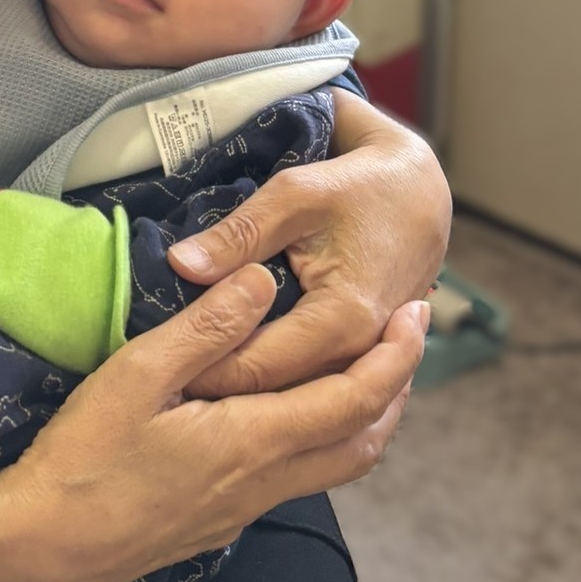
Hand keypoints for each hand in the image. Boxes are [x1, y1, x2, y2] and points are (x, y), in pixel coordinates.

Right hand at [0, 265, 428, 581]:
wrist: (44, 545)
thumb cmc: (83, 456)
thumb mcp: (137, 374)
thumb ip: (206, 328)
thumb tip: (264, 280)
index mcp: (252, 441)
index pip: (353, 399)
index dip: (393, 358)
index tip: (417, 315)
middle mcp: (263, 482)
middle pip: (361, 442)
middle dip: (395, 389)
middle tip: (408, 340)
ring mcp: (242, 509)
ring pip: (333, 467)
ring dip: (364, 419)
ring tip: (368, 372)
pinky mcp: (218, 521)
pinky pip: (298, 478)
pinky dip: (323, 439)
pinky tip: (295, 413)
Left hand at [168, 91, 449, 396]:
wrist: (421, 188)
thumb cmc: (358, 184)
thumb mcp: (295, 194)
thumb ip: (239, 234)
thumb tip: (180, 264)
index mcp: (345, 318)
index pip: (260, 367)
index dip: (205, 372)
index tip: (158, 377)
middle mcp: (361, 351)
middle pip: (280, 394)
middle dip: (222, 394)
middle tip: (164, 395)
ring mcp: (367, 358)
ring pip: (300, 397)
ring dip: (250, 397)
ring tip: (188, 397)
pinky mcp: (365, 353)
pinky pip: (316, 382)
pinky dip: (278, 386)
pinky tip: (235, 385)